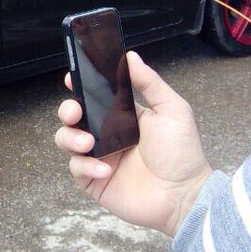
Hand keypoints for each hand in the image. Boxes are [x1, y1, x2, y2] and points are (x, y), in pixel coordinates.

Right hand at [55, 51, 211, 236]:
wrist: (184, 195)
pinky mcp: (95, 181)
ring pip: (66, 141)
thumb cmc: (182, 153)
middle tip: (74, 112)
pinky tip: (106, 169)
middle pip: (73, 117)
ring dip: (70, 138)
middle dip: (67, 110)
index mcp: (121, 116)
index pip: (94, 97)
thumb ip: (149, 82)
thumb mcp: (172, 110)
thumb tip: (130, 56)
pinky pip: (77, 169)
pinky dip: (86, 166)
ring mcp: (99, 158)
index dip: (80, 86)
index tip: (72, 77)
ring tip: (88, 143)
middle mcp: (106, 135)